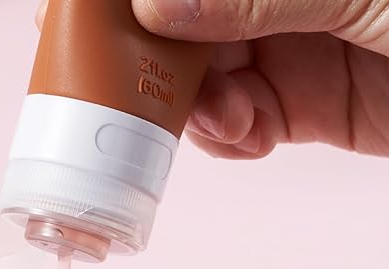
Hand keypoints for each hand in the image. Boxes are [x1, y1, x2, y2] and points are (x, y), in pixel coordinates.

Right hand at [37, 0, 388, 162]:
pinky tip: (247, 136)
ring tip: (223, 121)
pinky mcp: (302, 105)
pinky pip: (241, 121)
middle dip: (155, 58)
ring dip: (196, 107)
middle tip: (130, 87)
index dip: (132, 0)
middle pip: (183, 23)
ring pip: (205, 79)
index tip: (86, 21)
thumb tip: (156, 4)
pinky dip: (231, 136)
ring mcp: (288, 46)